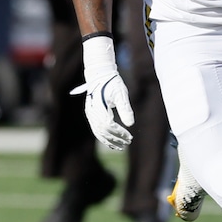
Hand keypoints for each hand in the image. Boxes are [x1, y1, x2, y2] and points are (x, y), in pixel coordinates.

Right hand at [73, 35, 134, 149]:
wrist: (100, 75)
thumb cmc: (112, 83)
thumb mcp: (121, 94)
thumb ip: (125, 109)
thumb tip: (131, 124)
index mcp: (98, 106)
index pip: (108, 125)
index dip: (119, 132)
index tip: (129, 136)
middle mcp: (91, 112)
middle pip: (103, 131)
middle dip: (116, 138)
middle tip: (128, 142)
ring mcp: (90, 114)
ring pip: (98, 132)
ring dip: (110, 140)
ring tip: (122, 146)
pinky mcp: (91, 115)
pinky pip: (96, 130)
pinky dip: (104, 138)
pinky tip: (113, 142)